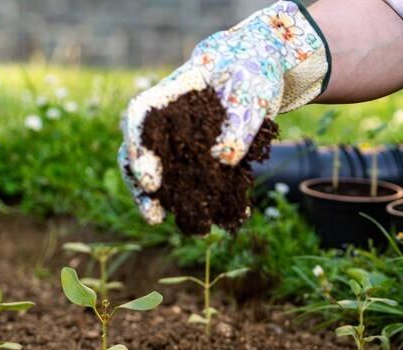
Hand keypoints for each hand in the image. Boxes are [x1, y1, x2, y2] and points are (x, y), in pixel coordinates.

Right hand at [119, 0, 330, 223]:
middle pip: (141, 153)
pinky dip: (215, 198)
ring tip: (193, 227)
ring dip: (175, 202)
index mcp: (170, 94)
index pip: (140, 119)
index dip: (140, 150)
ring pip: (166, 173)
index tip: (150, 180)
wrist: (262, 69)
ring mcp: (184, 139)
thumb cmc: (251, 69)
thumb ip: (239, 122)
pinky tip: (232, 217)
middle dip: (144, 188)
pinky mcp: (206, 155)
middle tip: (153, 217)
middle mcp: (169, 120)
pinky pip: (202, 180)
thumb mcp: (251, 88)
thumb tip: (225, 160)